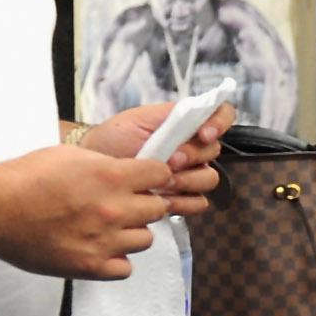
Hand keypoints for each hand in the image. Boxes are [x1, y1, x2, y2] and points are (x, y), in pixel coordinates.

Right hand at [0, 145, 172, 279]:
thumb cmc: (25, 178)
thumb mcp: (71, 155)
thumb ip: (107, 164)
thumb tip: (131, 171)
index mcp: (111, 177)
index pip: (162, 175)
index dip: (153, 176)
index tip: (143, 180)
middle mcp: (114, 209)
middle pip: (158, 209)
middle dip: (143, 204)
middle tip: (121, 204)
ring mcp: (105, 241)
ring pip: (146, 239)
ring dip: (131, 232)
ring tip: (107, 227)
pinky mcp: (91, 266)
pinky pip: (126, 268)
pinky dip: (116, 260)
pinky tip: (99, 248)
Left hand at [83, 98, 235, 216]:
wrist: (94, 168)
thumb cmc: (113, 139)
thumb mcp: (137, 119)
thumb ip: (170, 114)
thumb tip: (199, 113)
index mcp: (185, 125)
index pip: (221, 115)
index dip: (220, 123)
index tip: (203, 134)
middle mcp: (193, 148)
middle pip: (214, 151)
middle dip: (192, 156)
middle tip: (169, 161)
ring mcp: (189, 174)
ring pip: (209, 178)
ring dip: (187, 180)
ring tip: (162, 182)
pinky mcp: (181, 198)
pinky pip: (199, 202)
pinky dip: (184, 201)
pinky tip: (164, 199)